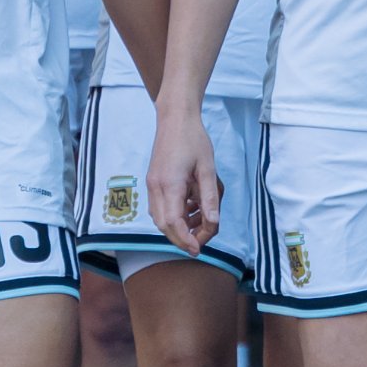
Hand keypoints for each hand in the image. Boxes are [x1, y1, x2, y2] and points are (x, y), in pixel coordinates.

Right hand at [148, 99, 220, 259]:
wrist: (175, 118)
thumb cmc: (194, 139)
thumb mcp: (208, 168)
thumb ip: (210, 198)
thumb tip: (213, 223)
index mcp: (170, 184)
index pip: (173, 223)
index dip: (185, 240)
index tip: (198, 249)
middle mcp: (156, 187)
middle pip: (164, 225)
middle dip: (181, 239)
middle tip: (200, 243)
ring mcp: (152, 184)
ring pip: (160, 218)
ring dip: (178, 227)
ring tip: (199, 223)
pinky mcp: (153, 181)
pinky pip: (160, 207)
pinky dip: (174, 215)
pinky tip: (190, 208)